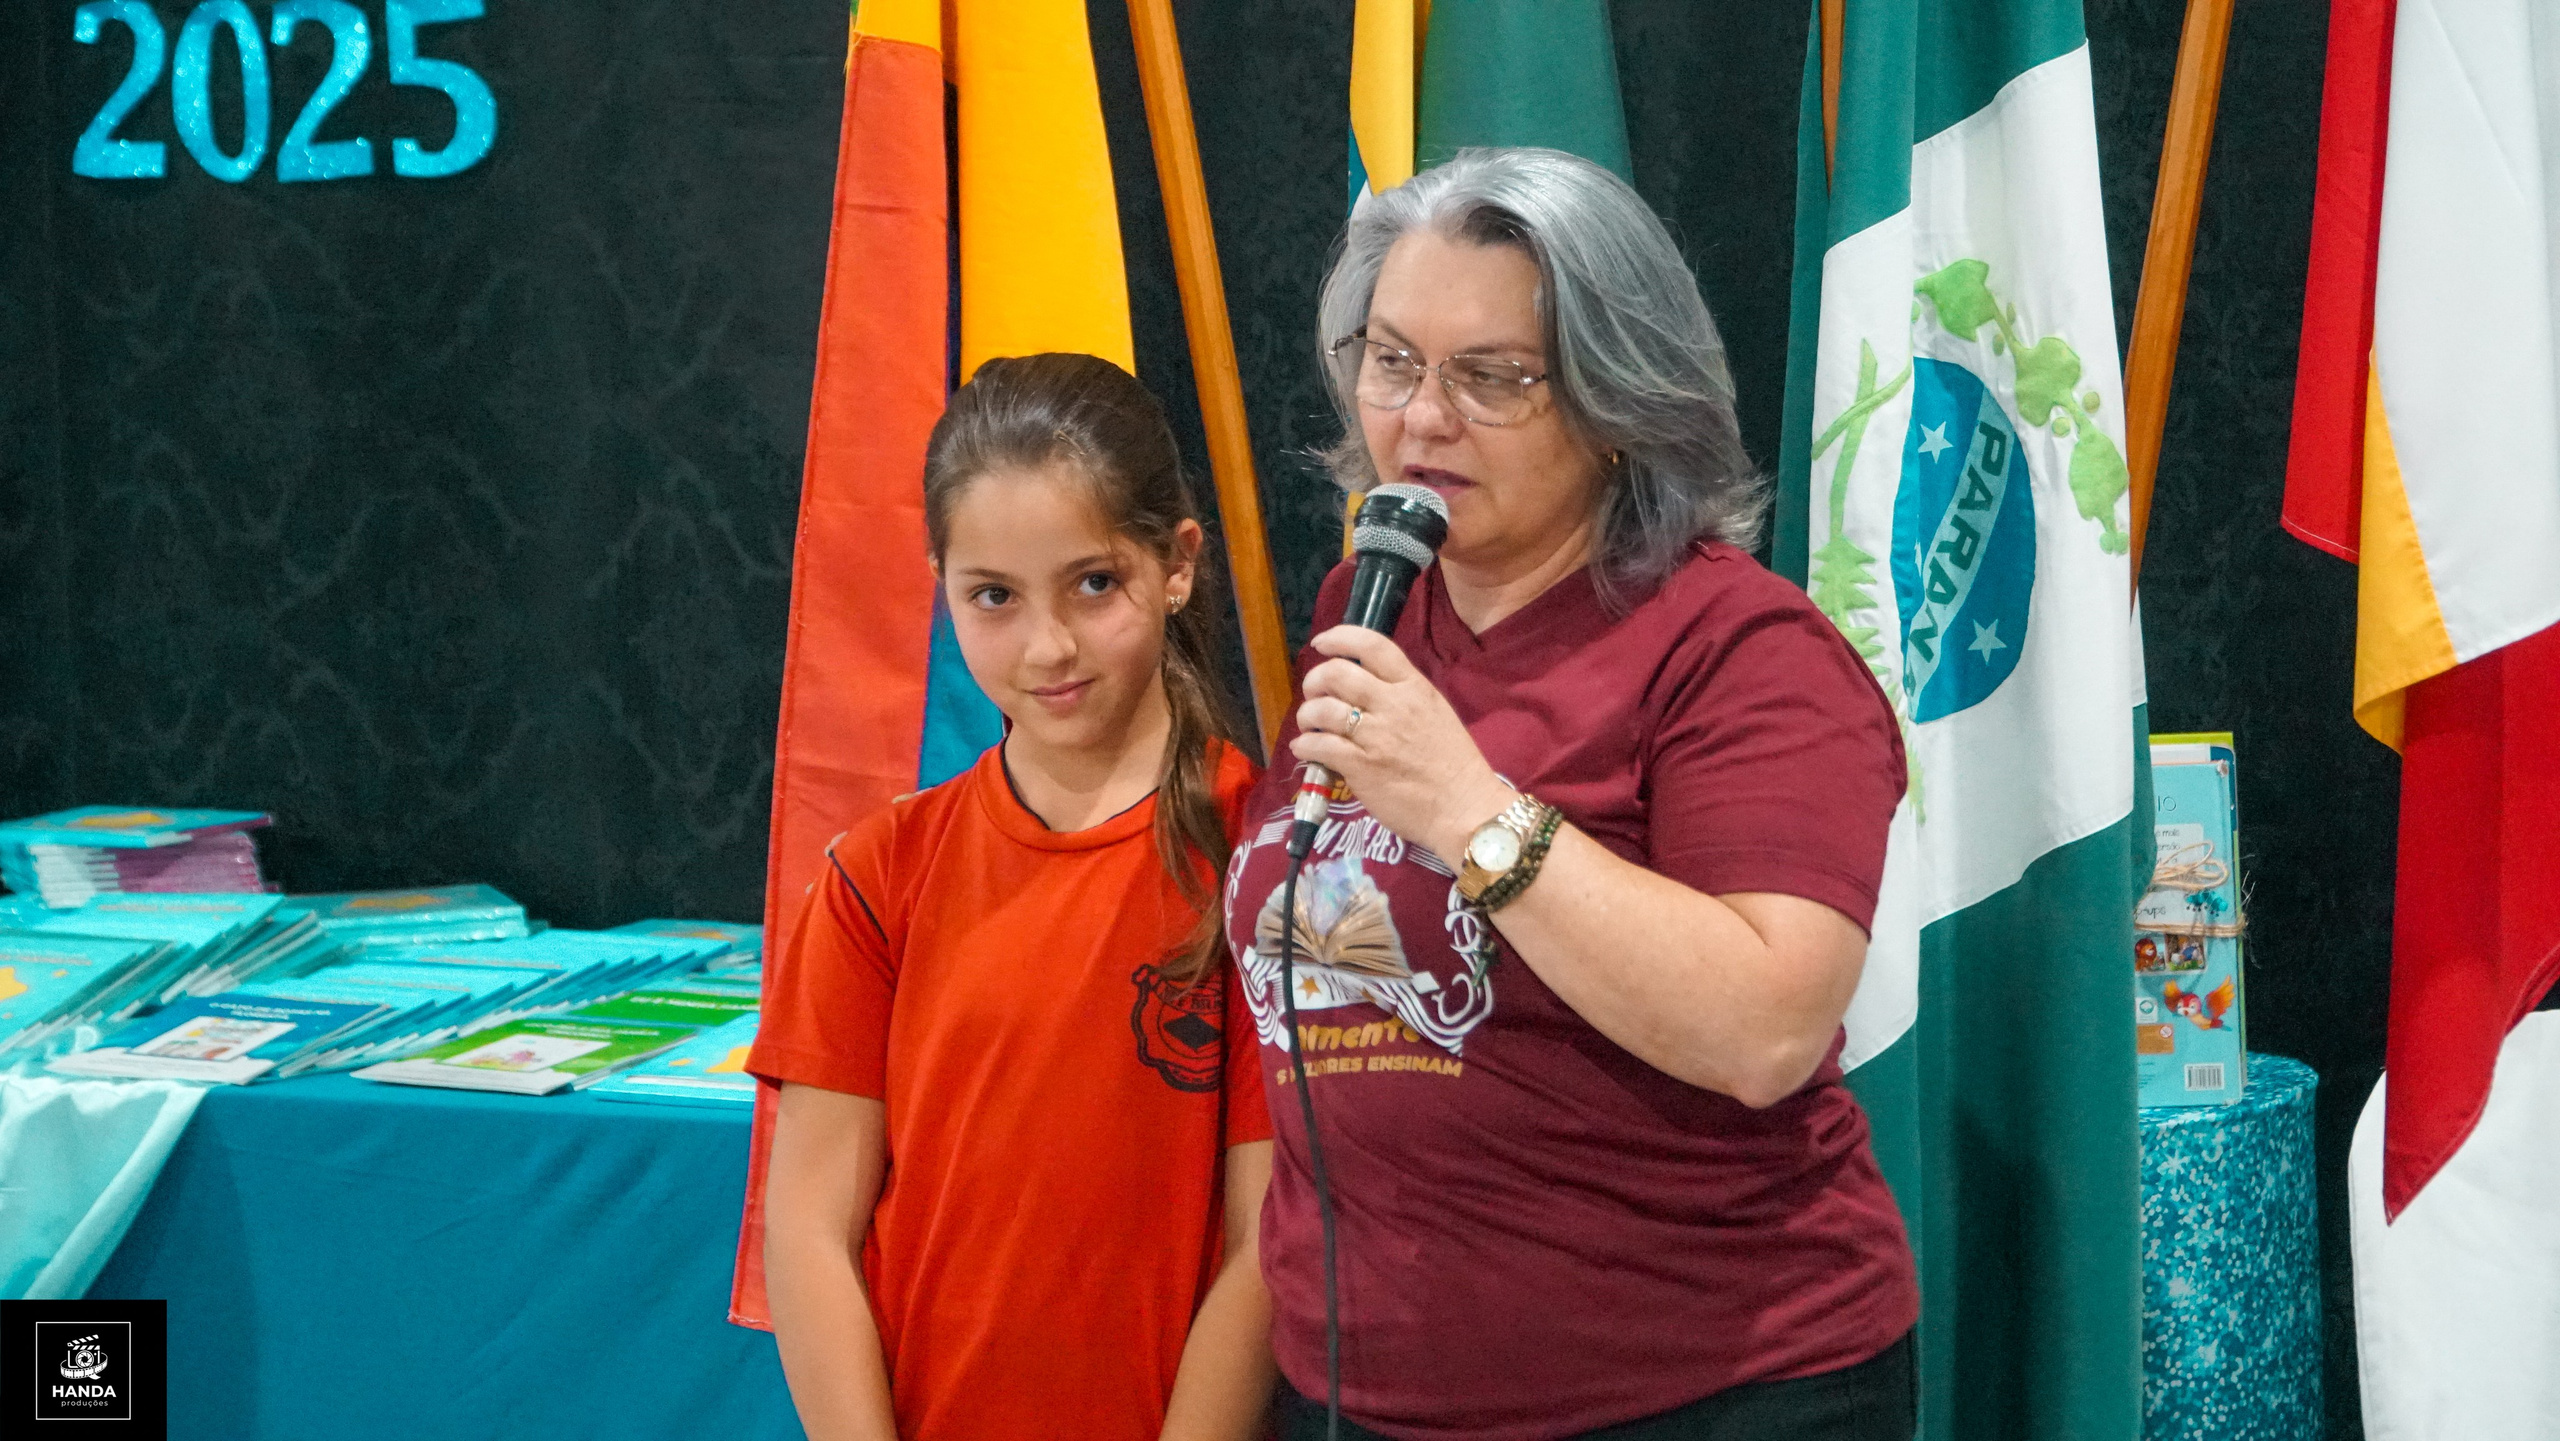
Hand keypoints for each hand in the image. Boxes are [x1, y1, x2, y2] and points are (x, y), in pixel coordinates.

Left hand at [1289, 626, 1516, 860]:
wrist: (1464, 809)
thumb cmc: (1453, 765)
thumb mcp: (1435, 714)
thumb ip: (1402, 696)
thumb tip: (1364, 688)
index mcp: (1414, 688)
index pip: (1372, 645)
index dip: (1339, 637)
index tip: (1323, 643)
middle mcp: (1393, 705)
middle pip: (1336, 673)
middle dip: (1314, 680)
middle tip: (1314, 694)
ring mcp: (1375, 736)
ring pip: (1322, 709)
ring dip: (1306, 715)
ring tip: (1309, 725)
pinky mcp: (1361, 767)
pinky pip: (1319, 746)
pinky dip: (1304, 745)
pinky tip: (1306, 750)